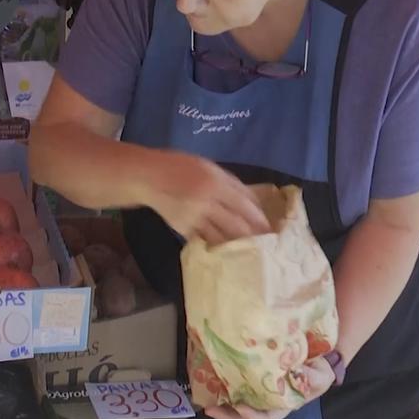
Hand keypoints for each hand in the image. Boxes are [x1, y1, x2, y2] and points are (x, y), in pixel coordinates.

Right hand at [145, 151, 270, 244]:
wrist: (149, 178)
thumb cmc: (181, 167)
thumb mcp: (209, 167)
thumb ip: (232, 183)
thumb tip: (253, 202)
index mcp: (215, 183)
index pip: (244, 205)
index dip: (258, 219)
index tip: (270, 229)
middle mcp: (206, 203)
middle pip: (235, 225)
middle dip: (252, 237)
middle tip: (266, 246)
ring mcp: (193, 219)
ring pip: (221, 238)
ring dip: (236, 246)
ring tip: (250, 251)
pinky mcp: (183, 230)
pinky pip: (205, 241)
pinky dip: (217, 246)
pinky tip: (227, 251)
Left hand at [204, 356, 336, 418]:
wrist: (315, 358)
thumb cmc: (318, 372)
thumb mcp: (322, 376)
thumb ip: (313, 378)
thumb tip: (299, 375)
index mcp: (281, 406)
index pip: (264, 417)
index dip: (252, 415)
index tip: (240, 407)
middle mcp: (266, 403)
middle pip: (243, 414)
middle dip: (227, 415)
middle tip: (210, 409)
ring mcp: (257, 392)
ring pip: (235, 403)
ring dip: (220, 404)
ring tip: (203, 399)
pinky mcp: (250, 379)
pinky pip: (235, 386)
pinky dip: (221, 385)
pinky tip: (209, 379)